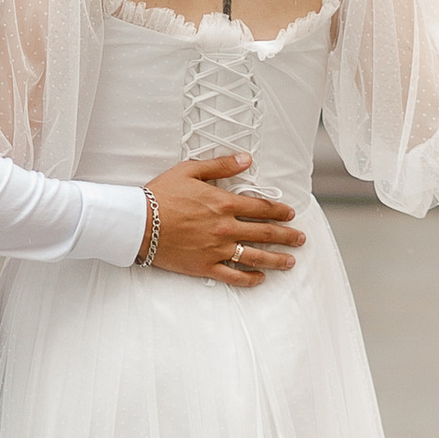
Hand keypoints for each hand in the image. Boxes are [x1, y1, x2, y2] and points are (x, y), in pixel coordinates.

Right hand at [143, 153, 306, 292]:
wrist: (138, 222)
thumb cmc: (161, 194)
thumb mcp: (190, 170)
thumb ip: (221, 166)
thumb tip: (245, 159)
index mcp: (224, 203)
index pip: (261, 208)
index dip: (279, 211)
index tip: (291, 215)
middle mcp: (225, 227)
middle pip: (265, 233)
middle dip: (287, 236)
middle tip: (300, 239)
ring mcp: (217, 249)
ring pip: (255, 256)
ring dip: (276, 259)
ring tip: (290, 262)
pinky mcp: (205, 266)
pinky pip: (233, 275)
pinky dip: (249, 278)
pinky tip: (260, 278)